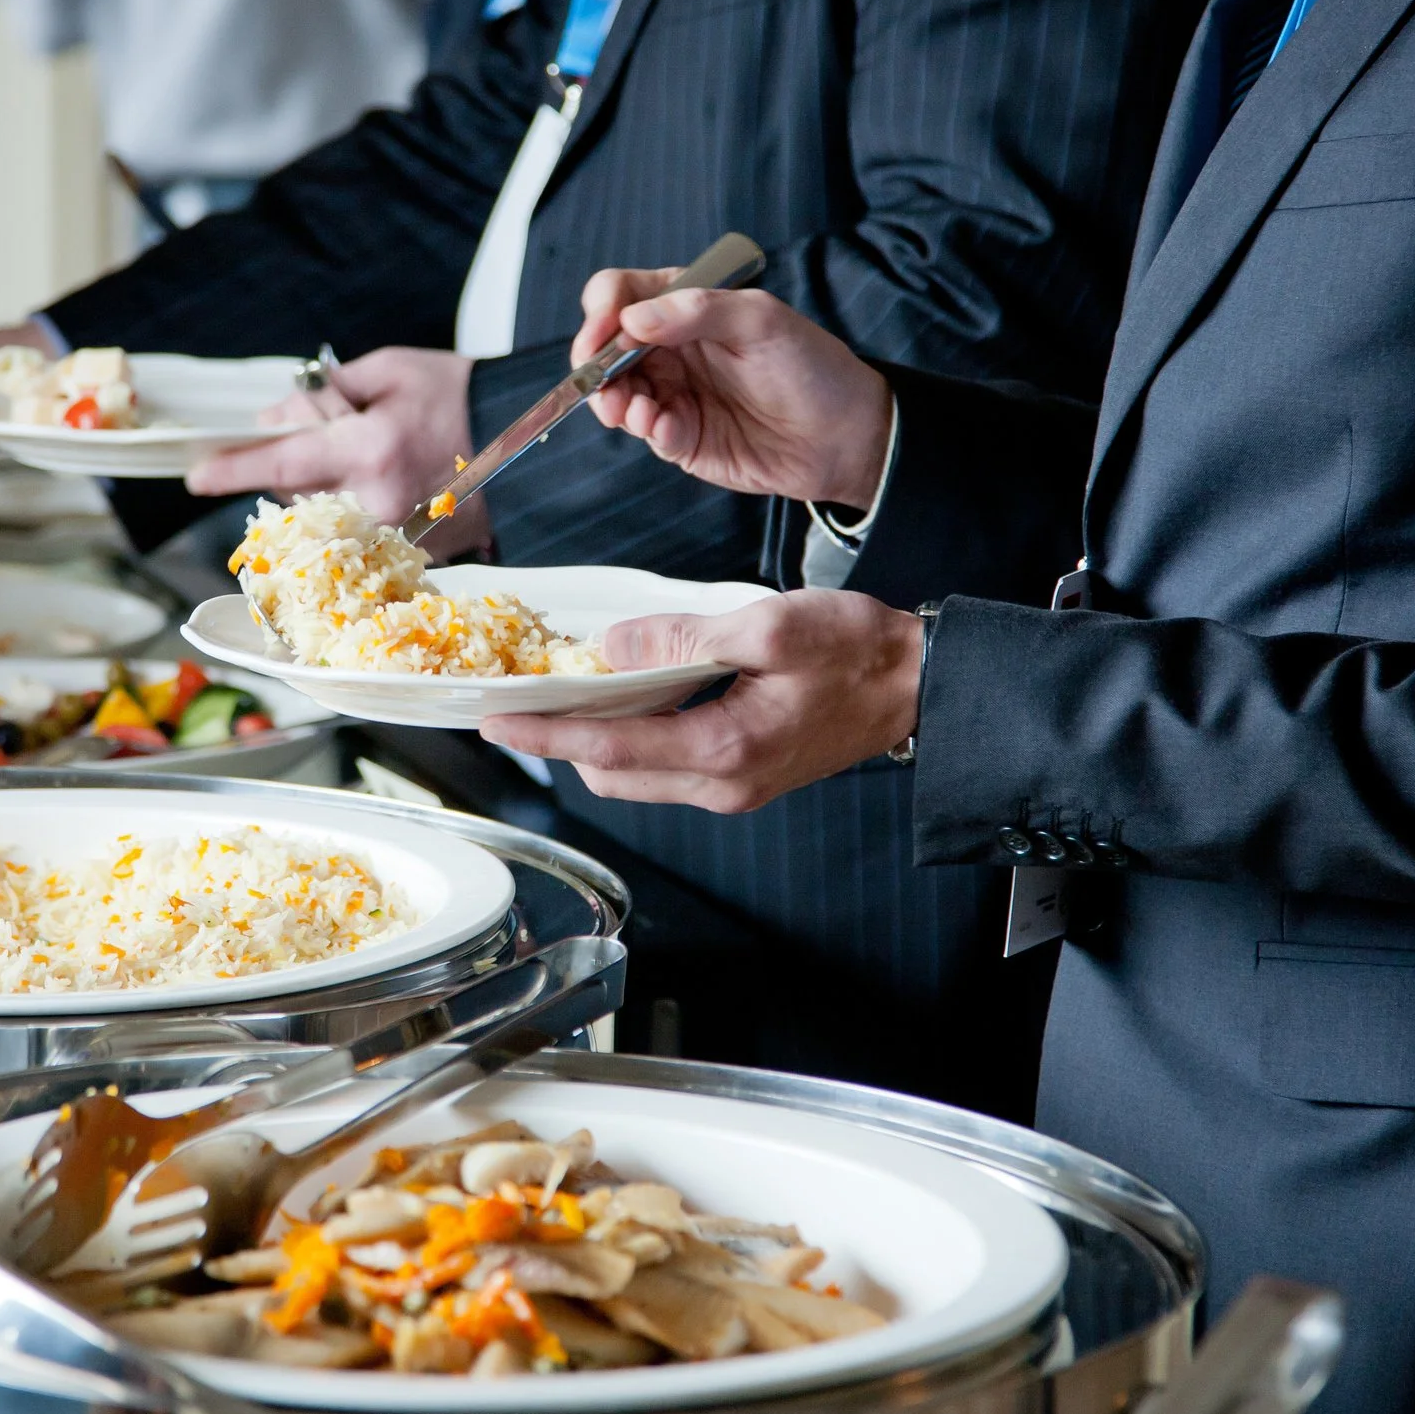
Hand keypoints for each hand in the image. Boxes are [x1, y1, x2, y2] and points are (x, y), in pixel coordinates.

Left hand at [187, 348, 485, 549]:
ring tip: (365, 456)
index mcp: (369, 448)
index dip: (234, 469)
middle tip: (326, 435)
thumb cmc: (454, 393)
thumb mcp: (385, 371)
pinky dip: (356, 511)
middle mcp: (378, 500)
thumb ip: (322, 396)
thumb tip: (270, 421)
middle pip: (298, 494)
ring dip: (324, 488)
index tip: (196, 476)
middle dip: (293, 465)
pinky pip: (359, 536)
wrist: (526, 434)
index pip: (283, 462)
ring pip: (325, 519)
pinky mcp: (418, 554)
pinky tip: (382, 484)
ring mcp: (400, 535)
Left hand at [480, 591, 922, 812]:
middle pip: (611, 772)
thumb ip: (683, 640)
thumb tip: (613, 648)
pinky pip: (667, 765)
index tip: (494, 721)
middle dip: (562, 738)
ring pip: (637, 774)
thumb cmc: (858, 651)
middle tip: (526, 695)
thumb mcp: (768, 627)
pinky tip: (634, 694)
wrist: (921, 685)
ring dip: (599, 738)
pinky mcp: (745, 775)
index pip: (607, 748)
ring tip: (572, 690)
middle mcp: (722, 785)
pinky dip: (636, 735)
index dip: (543, 733)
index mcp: (723, 752)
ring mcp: (735, 787)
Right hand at [574, 268, 893, 507]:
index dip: (602, 311)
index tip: (602, 333)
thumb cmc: (812, 367)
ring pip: (615, 392)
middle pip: (605, 348)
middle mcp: (673, 348)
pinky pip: (646, 430)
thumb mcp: (762, 321)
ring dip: (613, 401)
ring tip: (634, 411)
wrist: (845, 436)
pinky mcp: (681, 437)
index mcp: (687, 307)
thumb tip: (632, 319)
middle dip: (595, 364)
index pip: (622, 295)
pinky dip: (647, 429)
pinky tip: (667, 429)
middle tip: (601, 380)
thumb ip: (697, 310)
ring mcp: (674, 393)